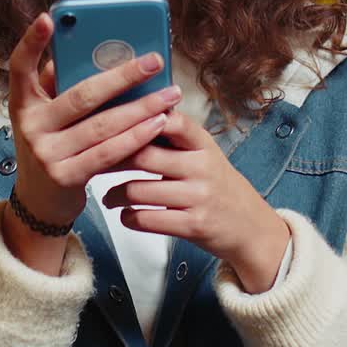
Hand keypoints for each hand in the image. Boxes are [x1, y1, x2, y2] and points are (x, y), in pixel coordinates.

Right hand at [7, 13, 182, 228]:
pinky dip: (136, 137)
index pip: (19, 67)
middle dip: (123, 76)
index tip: (48, 18)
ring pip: (102, 125)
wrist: (40, 202)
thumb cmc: (52, 146)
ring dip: (140, 108)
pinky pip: (108, 153)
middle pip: (81, 95)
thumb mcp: (47, 116)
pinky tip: (158, 124)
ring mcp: (46, 153)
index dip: (31, 42)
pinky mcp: (65, 177)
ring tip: (169, 95)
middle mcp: (30, 126)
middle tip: (155, 61)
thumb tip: (89, 52)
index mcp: (23, 104)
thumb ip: (61, 86)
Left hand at [103, 110, 290, 293]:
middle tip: (95, 163)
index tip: (112, 124)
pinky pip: (147, 219)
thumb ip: (176, 140)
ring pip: (139, 190)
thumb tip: (133, 117)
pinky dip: (129, 218)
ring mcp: (198, 197)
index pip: (170, 120)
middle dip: (112, 159)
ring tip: (108, 196)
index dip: (137, 120)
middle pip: (143, 155)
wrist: (251, 229)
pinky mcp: (193, 225)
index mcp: (204, 145)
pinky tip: (126, 215)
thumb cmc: (220, 189)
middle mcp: (202, 167)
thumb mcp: (206, 157)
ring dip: (115, 194)